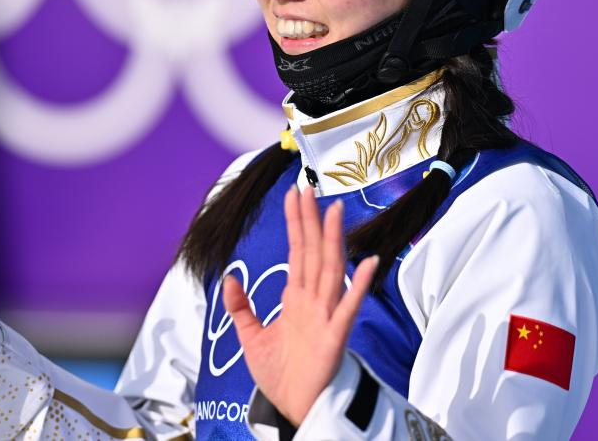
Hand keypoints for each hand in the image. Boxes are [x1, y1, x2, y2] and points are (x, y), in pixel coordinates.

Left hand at [223, 186, 378, 426]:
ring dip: (333, 242)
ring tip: (335, 212)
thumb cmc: (279, 375)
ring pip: (330, 271)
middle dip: (310, 221)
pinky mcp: (334, 337)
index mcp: (296, 299)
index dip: (296, 223)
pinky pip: (348, 309)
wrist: (293, 409)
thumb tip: (229, 277)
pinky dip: (359, 287)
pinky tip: (369, 264)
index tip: (293, 195)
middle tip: (308, 188)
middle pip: (313, 253)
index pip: (297, 252)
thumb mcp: (250, 337)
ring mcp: (326, 316)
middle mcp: (313, 301)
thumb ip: (240, 307)